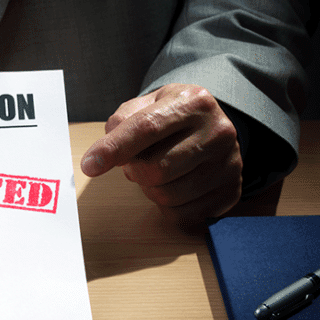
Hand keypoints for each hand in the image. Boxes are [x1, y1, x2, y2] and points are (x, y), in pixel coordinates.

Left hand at [81, 84, 242, 224]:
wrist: (211, 127)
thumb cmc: (170, 118)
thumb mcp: (146, 105)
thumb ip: (120, 123)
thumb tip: (103, 154)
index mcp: (193, 102)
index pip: (145, 128)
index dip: (113, 149)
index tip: (89, 165)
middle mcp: (218, 131)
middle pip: (156, 169)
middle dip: (134, 172)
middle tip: (137, 162)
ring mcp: (229, 164)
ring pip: (168, 196)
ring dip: (150, 190)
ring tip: (159, 172)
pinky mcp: (231, 192)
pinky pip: (182, 217)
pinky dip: (167, 208)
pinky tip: (175, 187)